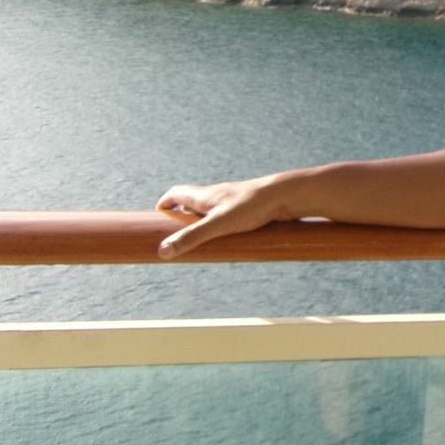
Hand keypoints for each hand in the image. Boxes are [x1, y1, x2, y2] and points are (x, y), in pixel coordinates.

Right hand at [155, 175, 288, 258]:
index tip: (158, 217)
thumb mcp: (217, 225)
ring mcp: (232, 201)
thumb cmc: (251, 206)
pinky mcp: (247, 208)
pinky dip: (221, 226)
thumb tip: (163, 251)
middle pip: (191, 202)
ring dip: (202, 222)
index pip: (176, 193)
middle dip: (182, 217)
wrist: (285, 195)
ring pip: (210, 210)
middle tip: (178, 235)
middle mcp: (216, 195)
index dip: (165, 204)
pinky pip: (228, 216)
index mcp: (204, 195)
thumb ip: (191, 238)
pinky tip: (229, 238)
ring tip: (201, 241)